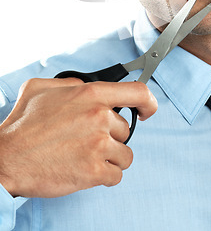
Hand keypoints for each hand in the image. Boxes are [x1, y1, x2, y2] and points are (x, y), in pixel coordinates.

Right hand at [0, 77, 157, 197]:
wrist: (6, 159)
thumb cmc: (22, 126)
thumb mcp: (43, 87)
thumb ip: (72, 82)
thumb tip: (86, 85)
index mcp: (91, 94)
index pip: (137, 92)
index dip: (148, 102)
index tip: (147, 110)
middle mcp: (99, 118)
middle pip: (125, 130)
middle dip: (109, 136)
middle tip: (85, 140)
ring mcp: (98, 146)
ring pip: (124, 154)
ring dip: (109, 158)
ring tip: (85, 156)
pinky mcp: (94, 172)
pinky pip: (116, 175)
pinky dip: (104, 176)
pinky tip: (85, 170)